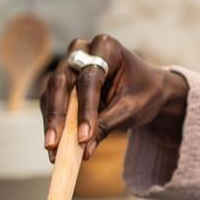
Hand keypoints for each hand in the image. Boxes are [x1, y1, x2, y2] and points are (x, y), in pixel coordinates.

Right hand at [40, 34, 187, 161]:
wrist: (148, 88)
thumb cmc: (144, 93)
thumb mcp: (131, 109)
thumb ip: (107, 125)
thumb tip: (83, 149)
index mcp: (106, 47)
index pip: (90, 79)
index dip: (85, 109)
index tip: (83, 137)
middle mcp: (81, 51)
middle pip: (62, 83)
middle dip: (58, 116)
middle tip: (54, 144)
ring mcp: (68, 65)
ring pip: (51, 94)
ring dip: (52, 123)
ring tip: (54, 151)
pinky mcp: (62, 83)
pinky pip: (51, 103)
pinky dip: (54, 124)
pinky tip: (55, 147)